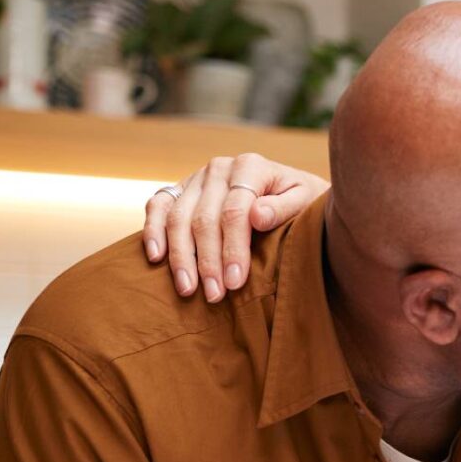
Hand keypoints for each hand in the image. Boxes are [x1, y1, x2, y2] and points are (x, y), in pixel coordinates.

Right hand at [142, 152, 328, 302]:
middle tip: (214, 295)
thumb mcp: (307, 201)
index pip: (235, 212)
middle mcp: (220, 168)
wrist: (293, 191)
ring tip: (188, 289)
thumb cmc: (305, 202)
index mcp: (251, 166)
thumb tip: (258, 216)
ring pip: (178, 217)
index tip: (235, 281)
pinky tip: (156, 258)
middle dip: (207, 261)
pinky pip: (159, 206)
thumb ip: (285, 207)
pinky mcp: (181, 189)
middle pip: (204, 218)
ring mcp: (197, 177)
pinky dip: (153, 230)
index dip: (233, 249)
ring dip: (180, 256)